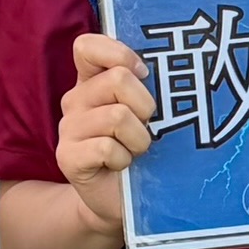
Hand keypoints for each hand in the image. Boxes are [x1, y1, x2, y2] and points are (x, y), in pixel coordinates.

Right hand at [55, 30, 158, 238]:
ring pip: (117, 116)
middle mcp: (76, 99)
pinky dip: (125, 159)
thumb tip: (181, 68)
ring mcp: (69, 128)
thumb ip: (151, 87)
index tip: (144, 74)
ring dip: (139, 138)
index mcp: (93, 81)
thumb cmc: (143, 151)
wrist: (121, 201)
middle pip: (117, 79)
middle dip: (145, 105)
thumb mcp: (148, 113)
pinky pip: (107, 148)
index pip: (88, 47)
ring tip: (137, 150)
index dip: (119, 54)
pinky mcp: (67, 156)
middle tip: (147, 126)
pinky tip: (122, 167)